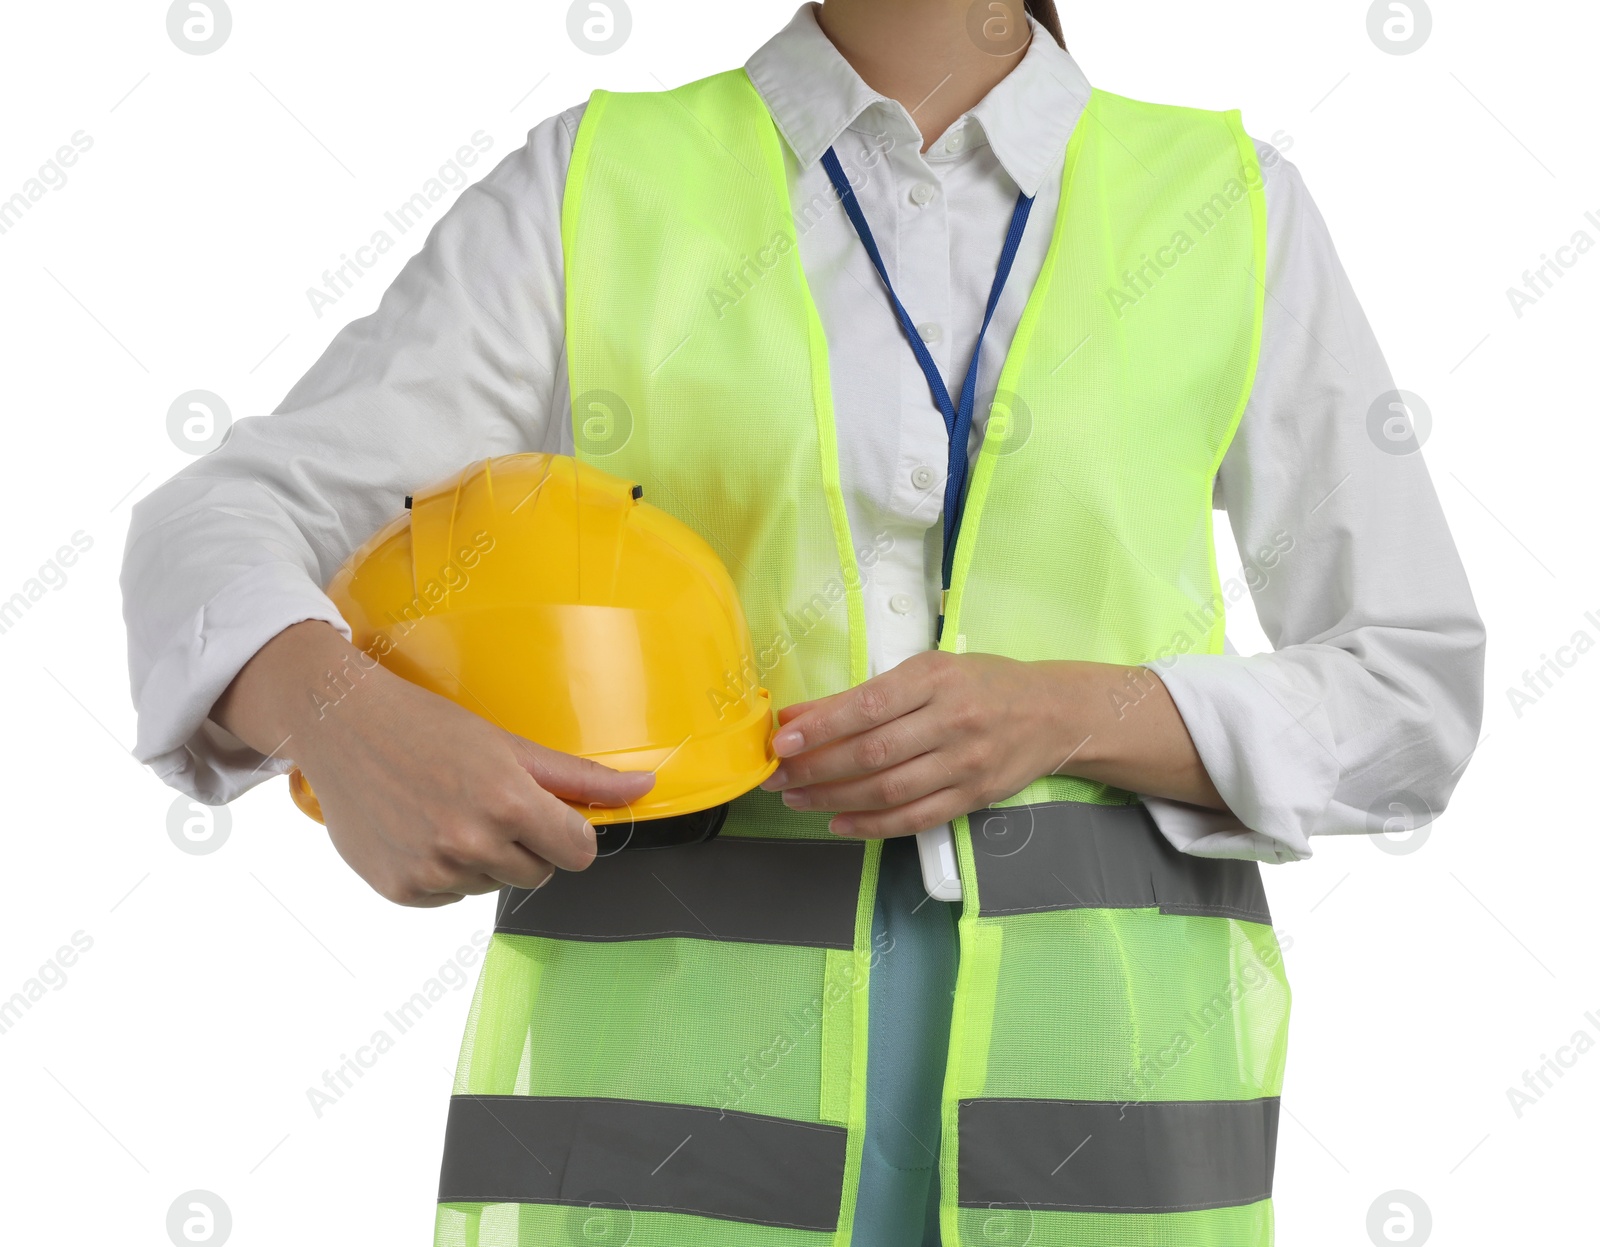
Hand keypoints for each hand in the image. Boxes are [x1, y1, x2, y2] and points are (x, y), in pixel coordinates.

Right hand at [214, 621, 655, 905]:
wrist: (343, 727)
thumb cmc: (429, 727)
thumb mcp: (510, 744)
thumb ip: (580, 777)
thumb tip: (645, 786)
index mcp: (508, 803)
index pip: (578, 853)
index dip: (568, 833)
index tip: (549, 816)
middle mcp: (472, 843)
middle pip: (538, 873)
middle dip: (524, 844)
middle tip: (486, 801)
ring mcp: (433, 871)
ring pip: (492, 885)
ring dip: (482, 858)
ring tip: (447, 810)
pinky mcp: (401, 890)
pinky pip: (450, 897)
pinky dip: (444, 873)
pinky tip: (421, 831)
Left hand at [759, 651, 1073, 838]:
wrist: (1054, 713)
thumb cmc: (982, 684)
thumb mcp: (929, 671)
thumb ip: (870, 694)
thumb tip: (803, 716)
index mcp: (937, 679)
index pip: (869, 705)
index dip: (821, 725)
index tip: (783, 737)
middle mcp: (952, 721)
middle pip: (873, 752)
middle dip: (816, 767)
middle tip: (778, 774)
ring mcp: (965, 763)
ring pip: (889, 789)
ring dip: (834, 798)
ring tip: (797, 798)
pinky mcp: (973, 797)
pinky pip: (915, 818)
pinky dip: (872, 825)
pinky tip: (838, 822)